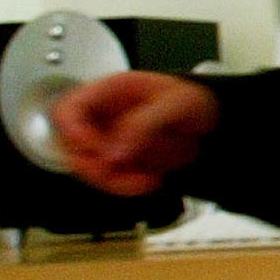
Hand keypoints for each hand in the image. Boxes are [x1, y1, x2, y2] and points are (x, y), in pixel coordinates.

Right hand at [49, 72, 218, 197]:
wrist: (212, 119)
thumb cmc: (193, 100)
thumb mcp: (177, 104)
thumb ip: (144, 123)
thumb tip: (114, 153)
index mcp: (108, 92)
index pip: (66, 111)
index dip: (72, 133)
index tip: (98, 150)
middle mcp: (101, 117)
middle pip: (69, 146)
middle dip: (92, 166)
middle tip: (120, 172)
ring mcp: (106, 140)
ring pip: (87, 168)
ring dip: (111, 181)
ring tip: (145, 181)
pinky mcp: (118, 160)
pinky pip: (108, 179)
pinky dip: (125, 186)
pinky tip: (150, 181)